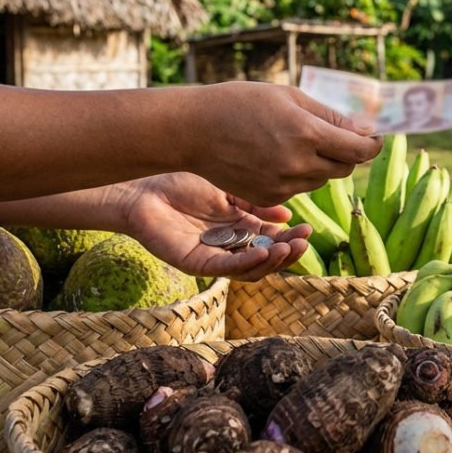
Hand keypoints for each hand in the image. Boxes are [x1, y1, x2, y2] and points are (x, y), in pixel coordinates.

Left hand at [112, 172, 310, 281]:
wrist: (143, 184)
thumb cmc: (180, 182)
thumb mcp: (227, 188)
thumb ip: (254, 202)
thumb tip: (285, 214)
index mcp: (238, 229)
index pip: (271, 240)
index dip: (290, 238)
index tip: (308, 228)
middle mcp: (228, 246)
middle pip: (265, 259)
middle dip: (287, 253)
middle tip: (304, 242)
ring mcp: (212, 256)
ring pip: (249, 269)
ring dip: (272, 262)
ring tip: (288, 248)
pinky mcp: (194, 262)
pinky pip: (224, 268)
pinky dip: (245, 263)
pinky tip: (263, 251)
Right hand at [191, 83, 381, 206]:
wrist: (193, 130)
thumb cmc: (241, 103)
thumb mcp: (289, 97)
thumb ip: (331, 117)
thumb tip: (366, 131)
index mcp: (307, 134)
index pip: (360, 149)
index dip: (373, 144)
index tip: (375, 138)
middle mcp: (298, 164)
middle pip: (344, 168)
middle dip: (347, 153)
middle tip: (337, 136)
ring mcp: (282, 186)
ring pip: (322, 179)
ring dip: (321, 163)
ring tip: (295, 140)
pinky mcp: (268, 198)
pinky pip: (299, 189)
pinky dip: (298, 175)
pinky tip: (276, 156)